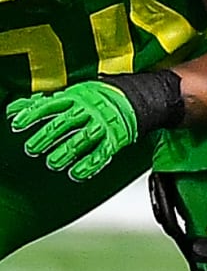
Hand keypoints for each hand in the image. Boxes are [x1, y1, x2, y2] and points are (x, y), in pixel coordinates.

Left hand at [7, 80, 139, 179]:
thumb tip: (13, 109)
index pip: (50, 105)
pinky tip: (77, 173)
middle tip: (32, 148)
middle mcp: (88, 110)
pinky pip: (102, 153)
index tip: (18, 124)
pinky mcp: (114, 139)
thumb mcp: (66, 97)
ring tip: (53, 163)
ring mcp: (101, 125)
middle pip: (65, 123)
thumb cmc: (92, 100)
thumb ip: (39, 104)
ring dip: (67, 152)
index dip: (33, 114)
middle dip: (47, 136)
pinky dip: (90, 165)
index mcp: (74, 98)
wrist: (128, 100)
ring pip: (82, 139)